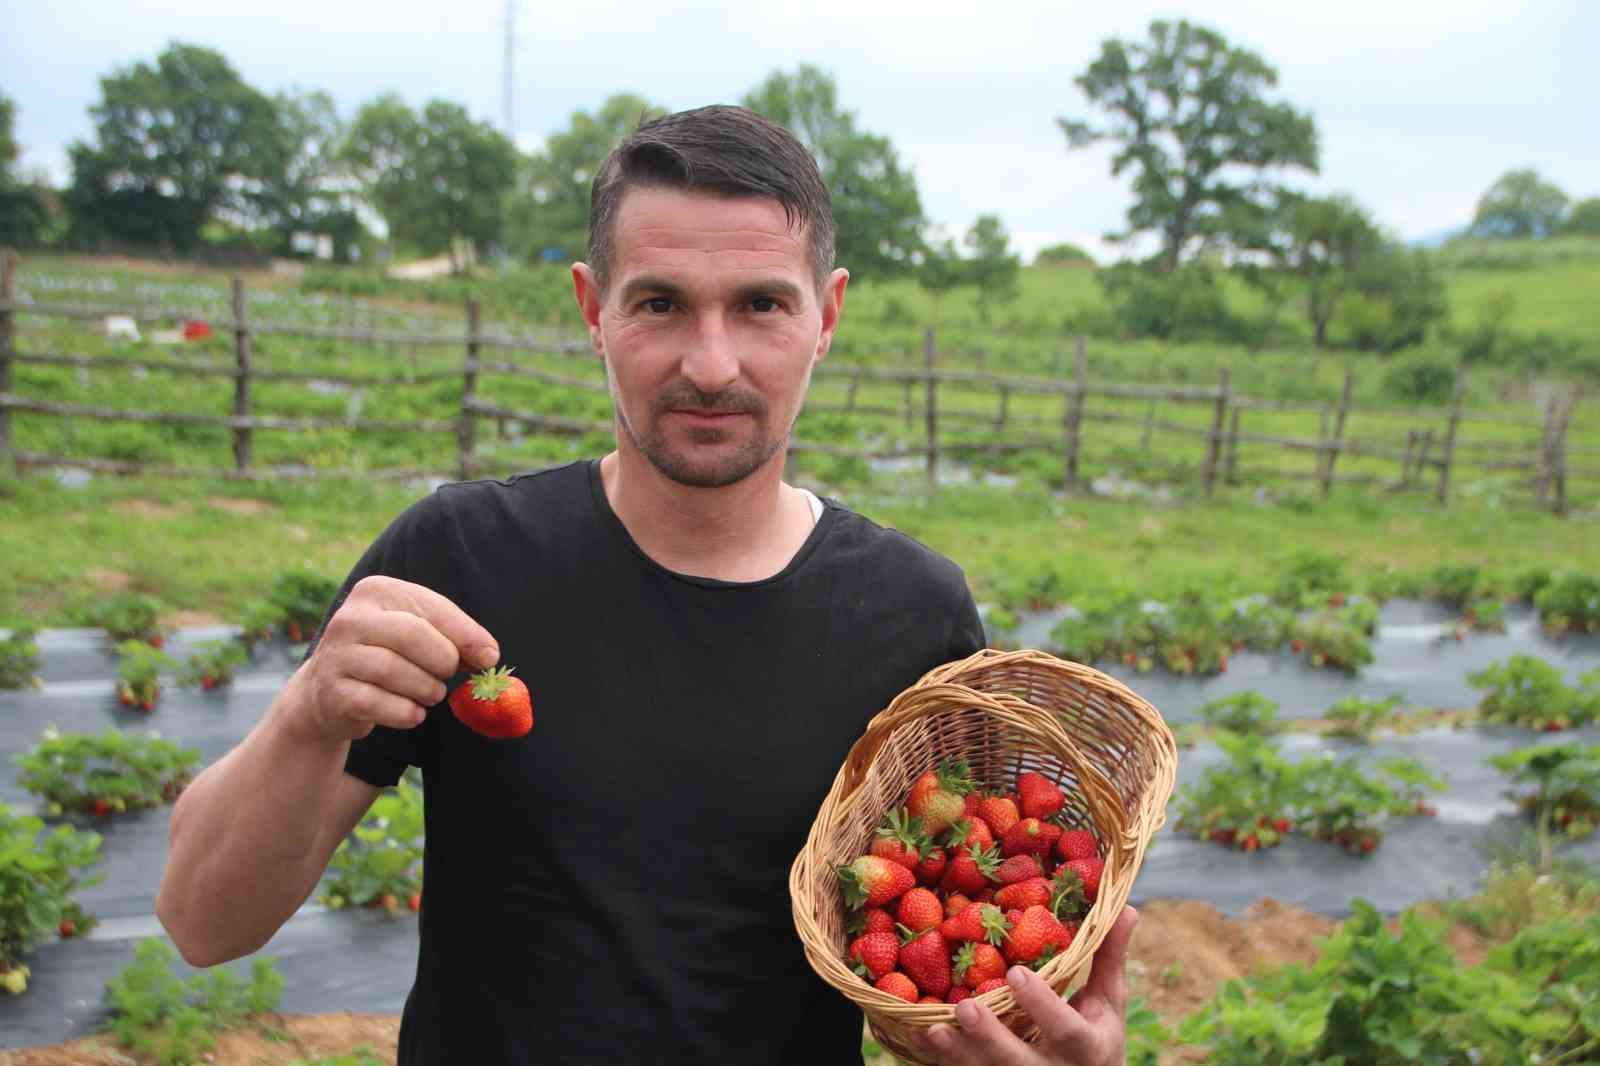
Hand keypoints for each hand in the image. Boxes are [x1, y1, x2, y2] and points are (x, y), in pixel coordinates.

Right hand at [287, 575, 499, 742]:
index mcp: (376, 592)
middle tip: (448, 676)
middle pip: (412, 635)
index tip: (489, 657)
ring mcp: (336, 655)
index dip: (466, 634)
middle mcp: (350, 618)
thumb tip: (489, 655)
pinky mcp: (331, 693)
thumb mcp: (418, 635)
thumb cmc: (387, 656)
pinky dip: (406, 713)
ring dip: (426, 689)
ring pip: (393, 670)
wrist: (328, 692)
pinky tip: (413, 713)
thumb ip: (454, 638)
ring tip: (431, 694)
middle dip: (442, 661)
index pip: (432, 607)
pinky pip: (378, 704)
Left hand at [914, 905, 1138, 1065]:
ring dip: (960, 1054)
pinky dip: (947, 1061)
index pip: (1066, 1030)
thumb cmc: (1096, 1036)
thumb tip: (1126, 906)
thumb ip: (1108, 957)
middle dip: (992, 1038)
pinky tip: (921, 1036)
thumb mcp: (1108, 1003)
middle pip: (1020, 1062)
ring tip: (932, 1027)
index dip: (1041, 1005)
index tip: (1015, 973)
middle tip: (965, 1009)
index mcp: (1087, 1046)